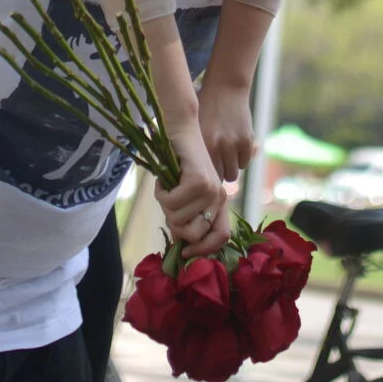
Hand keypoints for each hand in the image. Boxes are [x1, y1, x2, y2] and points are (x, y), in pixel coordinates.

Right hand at [159, 121, 231, 261]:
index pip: (221, 238)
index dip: (202, 250)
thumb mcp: (184, 194)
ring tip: (166, 187)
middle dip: (174, 224)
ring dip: (164, 205)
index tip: (183, 252)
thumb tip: (179, 246)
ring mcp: (210, 189)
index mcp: (219, 203)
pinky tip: (162, 180)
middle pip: (193, 234)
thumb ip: (186, 217)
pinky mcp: (198, 181)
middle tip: (168, 204)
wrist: (180, 130)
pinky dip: (161, 193)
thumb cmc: (178, 163)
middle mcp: (219, 198)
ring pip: (178, 219)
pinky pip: (171, 202)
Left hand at [196, 82, 254, 182]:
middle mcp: (217, 145)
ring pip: (233, 173)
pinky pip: (244, 162)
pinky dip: (241, 158)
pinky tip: (234, 146)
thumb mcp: (194, 129)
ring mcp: (233, 143)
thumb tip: (195, 180)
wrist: (224, 88)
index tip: (203, 174)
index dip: (204, 177)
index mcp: (200, 144)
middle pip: (219, 177)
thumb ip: (195, 153)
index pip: (204, 177)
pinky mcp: (247, 140)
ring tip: (224, 155)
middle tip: (214, 164)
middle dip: (218, 173)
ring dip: (230, 167)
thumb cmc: (204, 109)